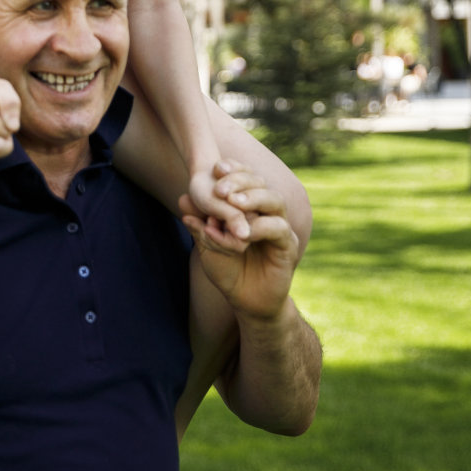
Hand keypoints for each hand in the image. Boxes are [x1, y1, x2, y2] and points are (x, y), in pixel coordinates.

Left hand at [179, 165, 300, 321]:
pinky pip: (278, 228)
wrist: (245, 302)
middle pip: (260, 183)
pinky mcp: (288, 245)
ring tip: (234, 203)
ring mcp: (280, 226)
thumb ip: (199, 225)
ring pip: (274, 200)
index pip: (245, 177)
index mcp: (249, 206)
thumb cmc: (227, 270)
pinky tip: (245, 233)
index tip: (216, 168)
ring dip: (253, 199)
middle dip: (240, 181)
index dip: (233, 170)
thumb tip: (183, 199)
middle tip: (220, 188)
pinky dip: (260, 227)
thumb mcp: (207, 247)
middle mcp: (267, 211)